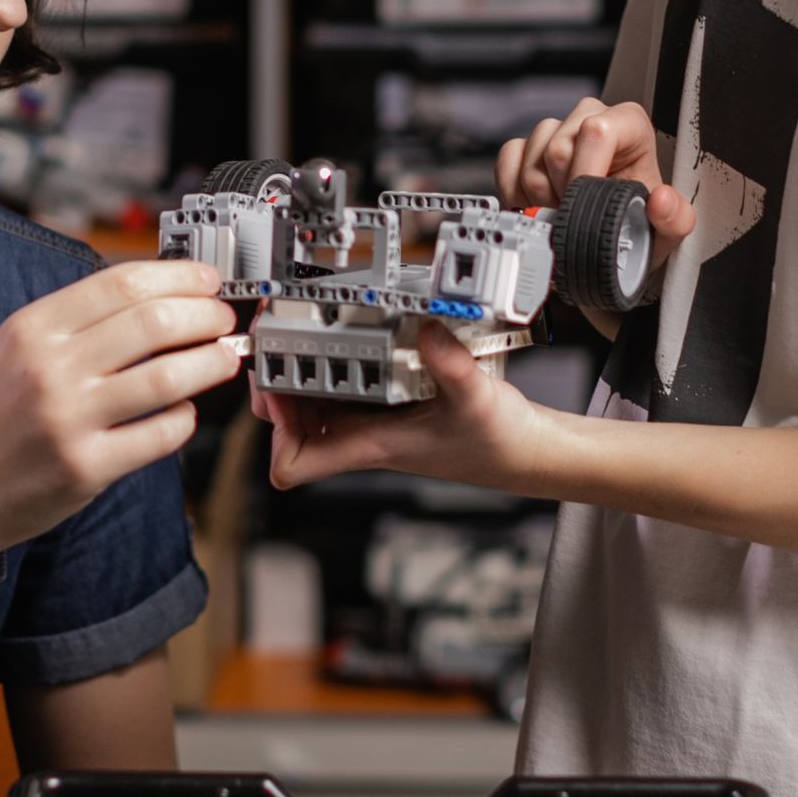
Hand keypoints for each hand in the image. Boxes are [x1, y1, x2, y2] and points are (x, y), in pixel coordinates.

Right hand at [0, 259, 241, 587]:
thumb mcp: (13, 350)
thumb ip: (74, 322)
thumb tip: (153, 293)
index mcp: (32, 328)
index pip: (121, 283)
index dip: (177, 276)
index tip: (206, 279)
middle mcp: (50, 369)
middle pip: (154, 323)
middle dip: (205, 315)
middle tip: (224, 319)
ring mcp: (69, 420)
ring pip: (168, 377)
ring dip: (211, 362)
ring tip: (225, 358)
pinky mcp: (86, 469)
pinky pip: (161, 435)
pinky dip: (185, 419)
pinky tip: (184, 412)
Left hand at [263, 319, 566, 496]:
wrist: (523, 451)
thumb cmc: (496, 443)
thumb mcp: (475, 399)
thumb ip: (452, 366)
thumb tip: (427, 330)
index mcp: (368, 445)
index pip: (292, 466)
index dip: (275, 431)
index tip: (280, 388)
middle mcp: (360, 437)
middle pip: (287, 425)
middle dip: (274, 386)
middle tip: (276, 343)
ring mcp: (370, 421)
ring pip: (309, 405)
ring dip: (297, 372)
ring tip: (298, 332)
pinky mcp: (386, 404)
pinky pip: (339, 387)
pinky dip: (331, 364)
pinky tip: (343, 336)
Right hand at [496, 96, 694, 265]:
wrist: (611, 243)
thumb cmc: (640, 227)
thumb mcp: (667, 231)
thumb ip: (675, 218)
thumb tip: (661, 200)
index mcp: (630, 126)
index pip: (597, 130)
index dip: (585, 172)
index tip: (584, 205)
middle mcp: (592, 119)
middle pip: (557, 147)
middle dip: (561, 193)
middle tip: (575, 217)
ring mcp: (557, 130)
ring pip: (530, 157)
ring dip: (539, 198)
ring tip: (561, 215)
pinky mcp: (528, 146)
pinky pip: (508, 159)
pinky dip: (515, 191)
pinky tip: (535, 207)